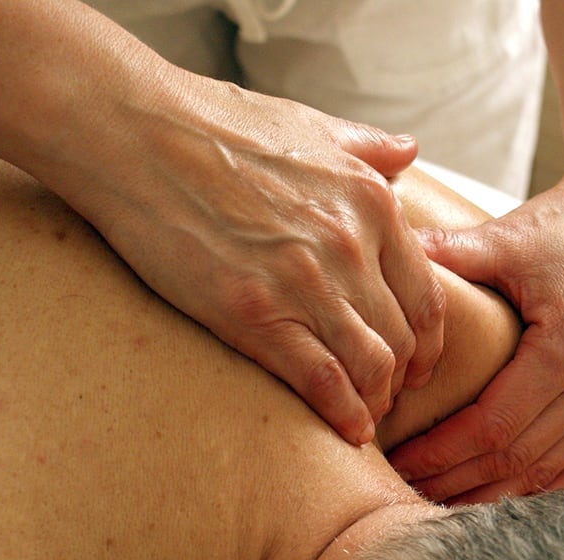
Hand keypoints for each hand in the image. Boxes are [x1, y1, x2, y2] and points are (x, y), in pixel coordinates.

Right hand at [50, 73, 444, 444]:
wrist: (135, 133)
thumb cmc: (216, 124)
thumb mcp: (311, 123)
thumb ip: (369, 146)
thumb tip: (410, 150)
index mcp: (372, 203)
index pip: (427, 296)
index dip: (428, 343)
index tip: (417, 363)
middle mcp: (352, 246)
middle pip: (403, 339)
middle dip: (403, 379)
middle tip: (389, 396)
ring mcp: (305, 282)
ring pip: (371, 367)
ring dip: (376, 402)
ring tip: (366, 416)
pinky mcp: (254, 314)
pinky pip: (321, 381)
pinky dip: (342, 414)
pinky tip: (346, 431)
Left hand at [388, 160, 563, 501]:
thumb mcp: (502, 238)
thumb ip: (444, 254)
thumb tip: (383, 249)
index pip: (494, 425)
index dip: (443, 452)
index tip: (399, 463)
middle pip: (517, 458)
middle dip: (456, 480)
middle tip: (404, 490)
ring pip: (547, 472)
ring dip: (492, 492)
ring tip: (439, 500)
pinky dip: (537, 486)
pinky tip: (497, 495)